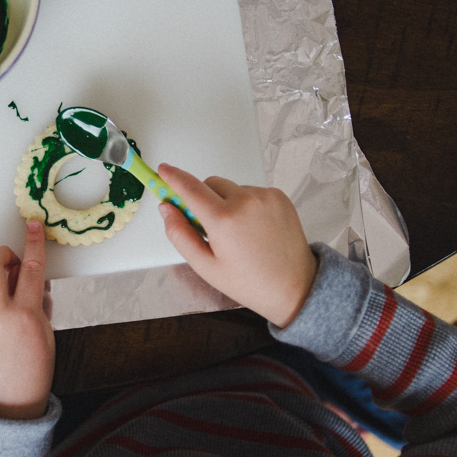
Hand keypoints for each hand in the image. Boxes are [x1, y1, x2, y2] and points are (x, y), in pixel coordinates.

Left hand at [0, 219, 54, 419]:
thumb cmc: (28, 376)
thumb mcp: (46, 338)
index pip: (31, 267)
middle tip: (6, 262)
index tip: (33, 227)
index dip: (33, 242)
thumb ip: (41, 305)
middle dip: (0, 254)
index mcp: (26, 317)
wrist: (3, 410)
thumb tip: (34, 281)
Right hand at [158, 164, 317, 327]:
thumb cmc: (249, 282)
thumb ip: (180, 234)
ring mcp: (265, 197)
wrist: (293, 286)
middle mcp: (246, 201)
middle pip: (210, 183)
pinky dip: (246, 204)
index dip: (173, 177)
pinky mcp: (279, 196)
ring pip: (231, 188)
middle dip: (203, 198)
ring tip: (238, 233)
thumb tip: (166, 209)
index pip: (190, 188)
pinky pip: (251, 192)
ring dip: (226, 202)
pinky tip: (253, 228)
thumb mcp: (206, 266)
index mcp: (224, 220)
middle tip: (208, 225)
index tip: (162, 170)